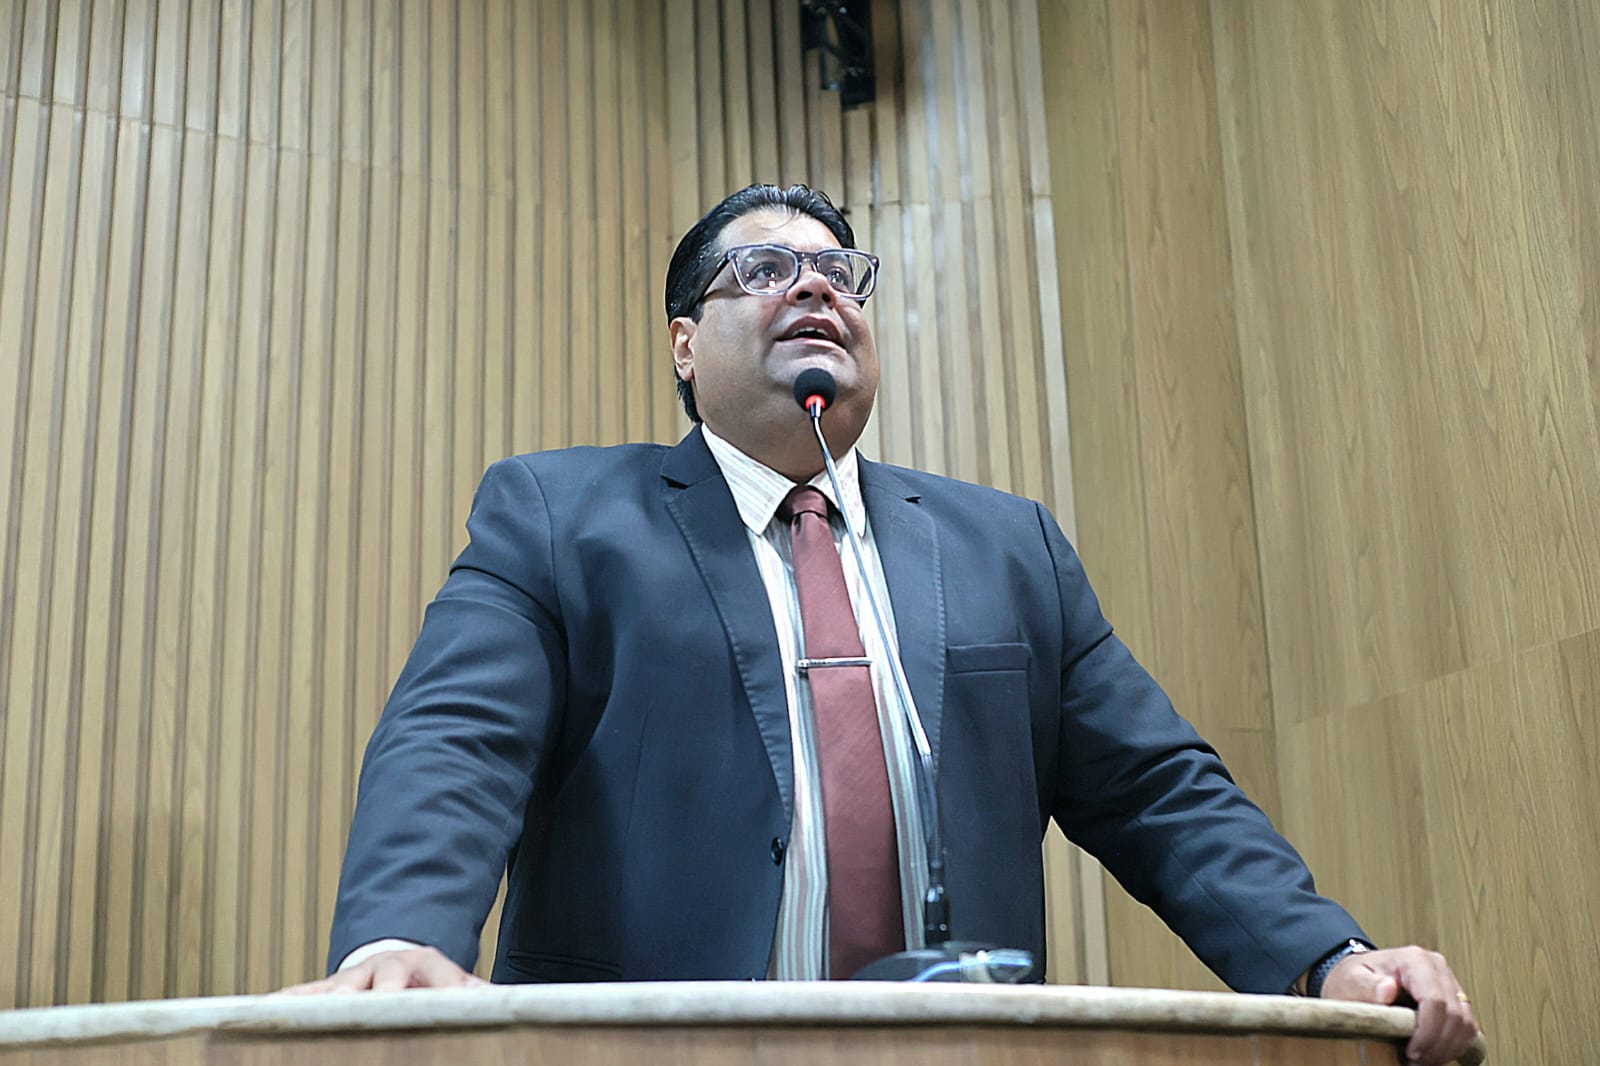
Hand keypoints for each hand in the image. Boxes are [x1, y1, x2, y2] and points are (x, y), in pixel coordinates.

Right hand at [278, 947, 490, 993]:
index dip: (446, 987)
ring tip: (306, 1010)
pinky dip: (288, 1002)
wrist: (396, 959)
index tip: (450, 1000)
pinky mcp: (327, 989)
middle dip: (381, 992)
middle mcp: (387, 967)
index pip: (439, 975)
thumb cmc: (429, 982)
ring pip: (339, 987)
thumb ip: (477, 994)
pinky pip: (304, 994)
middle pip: (385, 979)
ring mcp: (356, 977)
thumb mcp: (457, 984)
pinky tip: (269, 1009)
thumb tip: (507, 1002)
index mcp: (425, 964)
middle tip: (377, 1004)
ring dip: (327, 998)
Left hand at [1320, 945, 1476, 1064]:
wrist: (1358, 980)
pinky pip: (1467, 1028)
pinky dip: (1454, 1045)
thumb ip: (1365, 986)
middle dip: (1438, 1045)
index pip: (1435, 1001)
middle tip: (1416, 1063)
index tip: (1411, 1053)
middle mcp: (1437, 968)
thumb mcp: (1349, 981)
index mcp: (1414, 960)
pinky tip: (1433, 1054)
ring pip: (1466, 1024)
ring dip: (1448, 1049)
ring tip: (1423, 1061)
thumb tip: (1388, 989)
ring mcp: (1449, 983)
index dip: (1428, 1033)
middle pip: (1455, 1015)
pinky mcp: (1455, 999)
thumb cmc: (1354, 980)